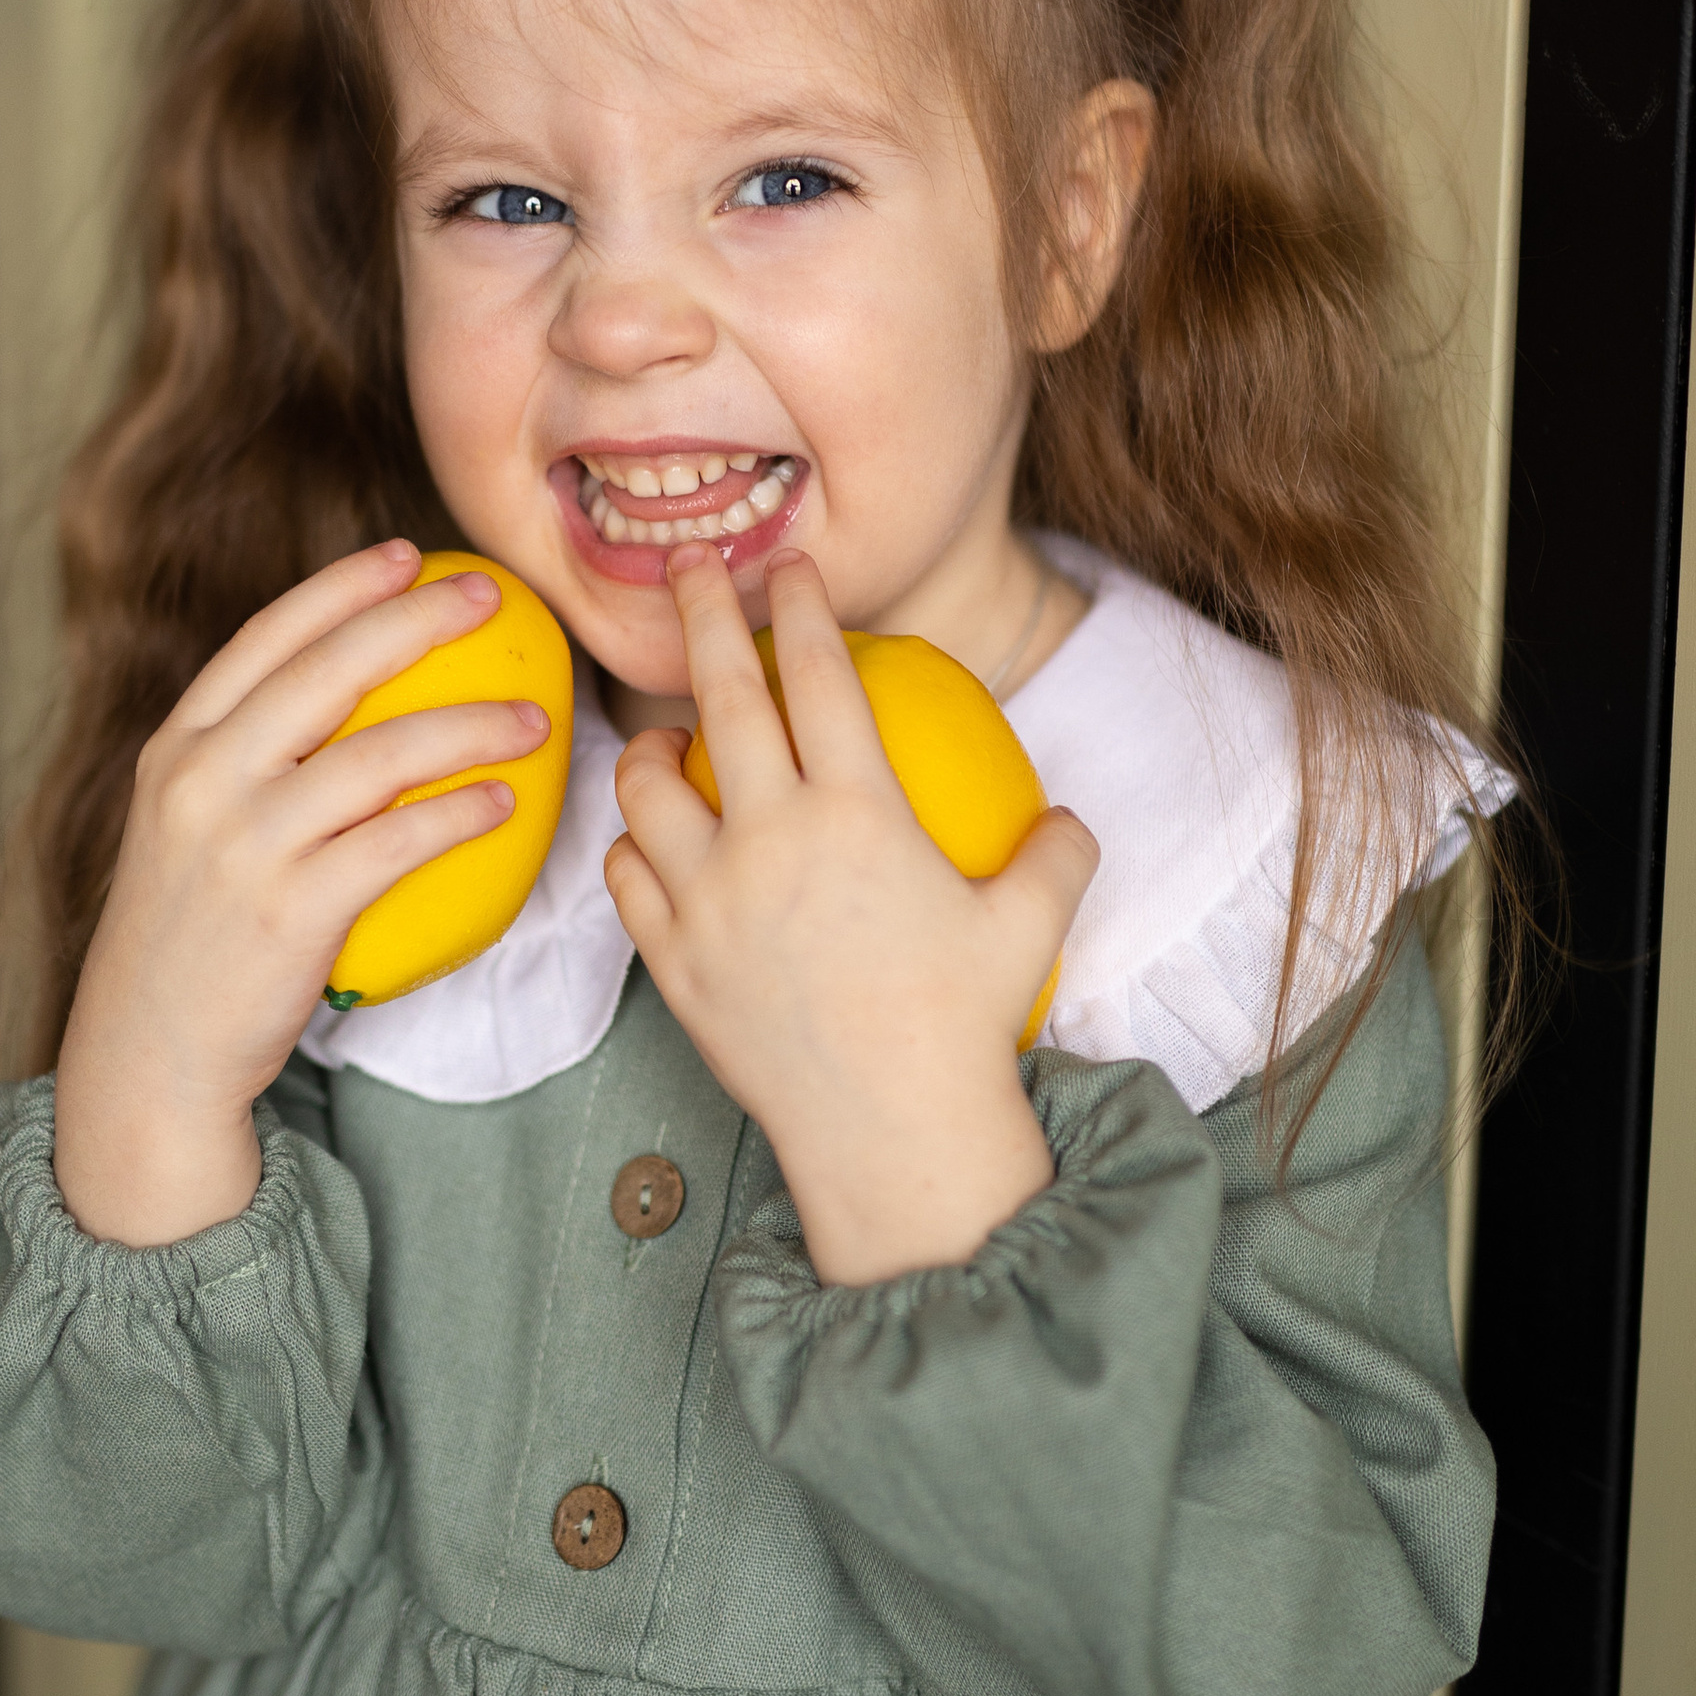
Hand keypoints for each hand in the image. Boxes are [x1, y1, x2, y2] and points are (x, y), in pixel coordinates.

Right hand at [54, 538, 551, 1245]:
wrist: (147, 1052)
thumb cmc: (189, 934)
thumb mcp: (185, 824)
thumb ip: (246, 758)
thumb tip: (351, 695)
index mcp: (177, 745)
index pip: (268, 635)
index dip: (342, 585)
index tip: (408, 556)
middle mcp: (203, 779)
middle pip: (330, 669)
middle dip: (420, 620)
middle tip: (493, 599)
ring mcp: (244, 843)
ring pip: (380, 754)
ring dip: (471, 725)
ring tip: (533, 719)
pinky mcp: (291, 909)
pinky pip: (398, 842)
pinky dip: (460, 815)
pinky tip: (505, 803)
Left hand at [604, 545, 1099, 1284]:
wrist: (891, 1134)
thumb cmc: (965, 1027)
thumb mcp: (1029, 928)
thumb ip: (1054, 858)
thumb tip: (1067, 819)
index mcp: (858, 814)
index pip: (821, 677)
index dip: (804, 608)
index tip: (788, 565)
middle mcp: (771, 839)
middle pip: (721, 697)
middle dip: (703, 611)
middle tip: (690, 560)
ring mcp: (709, 899)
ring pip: (645, 789)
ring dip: (648, 745)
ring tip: (660, 735)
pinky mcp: (673, 960)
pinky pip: (628, 879)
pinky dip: (631, 847)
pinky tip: (649, 843)